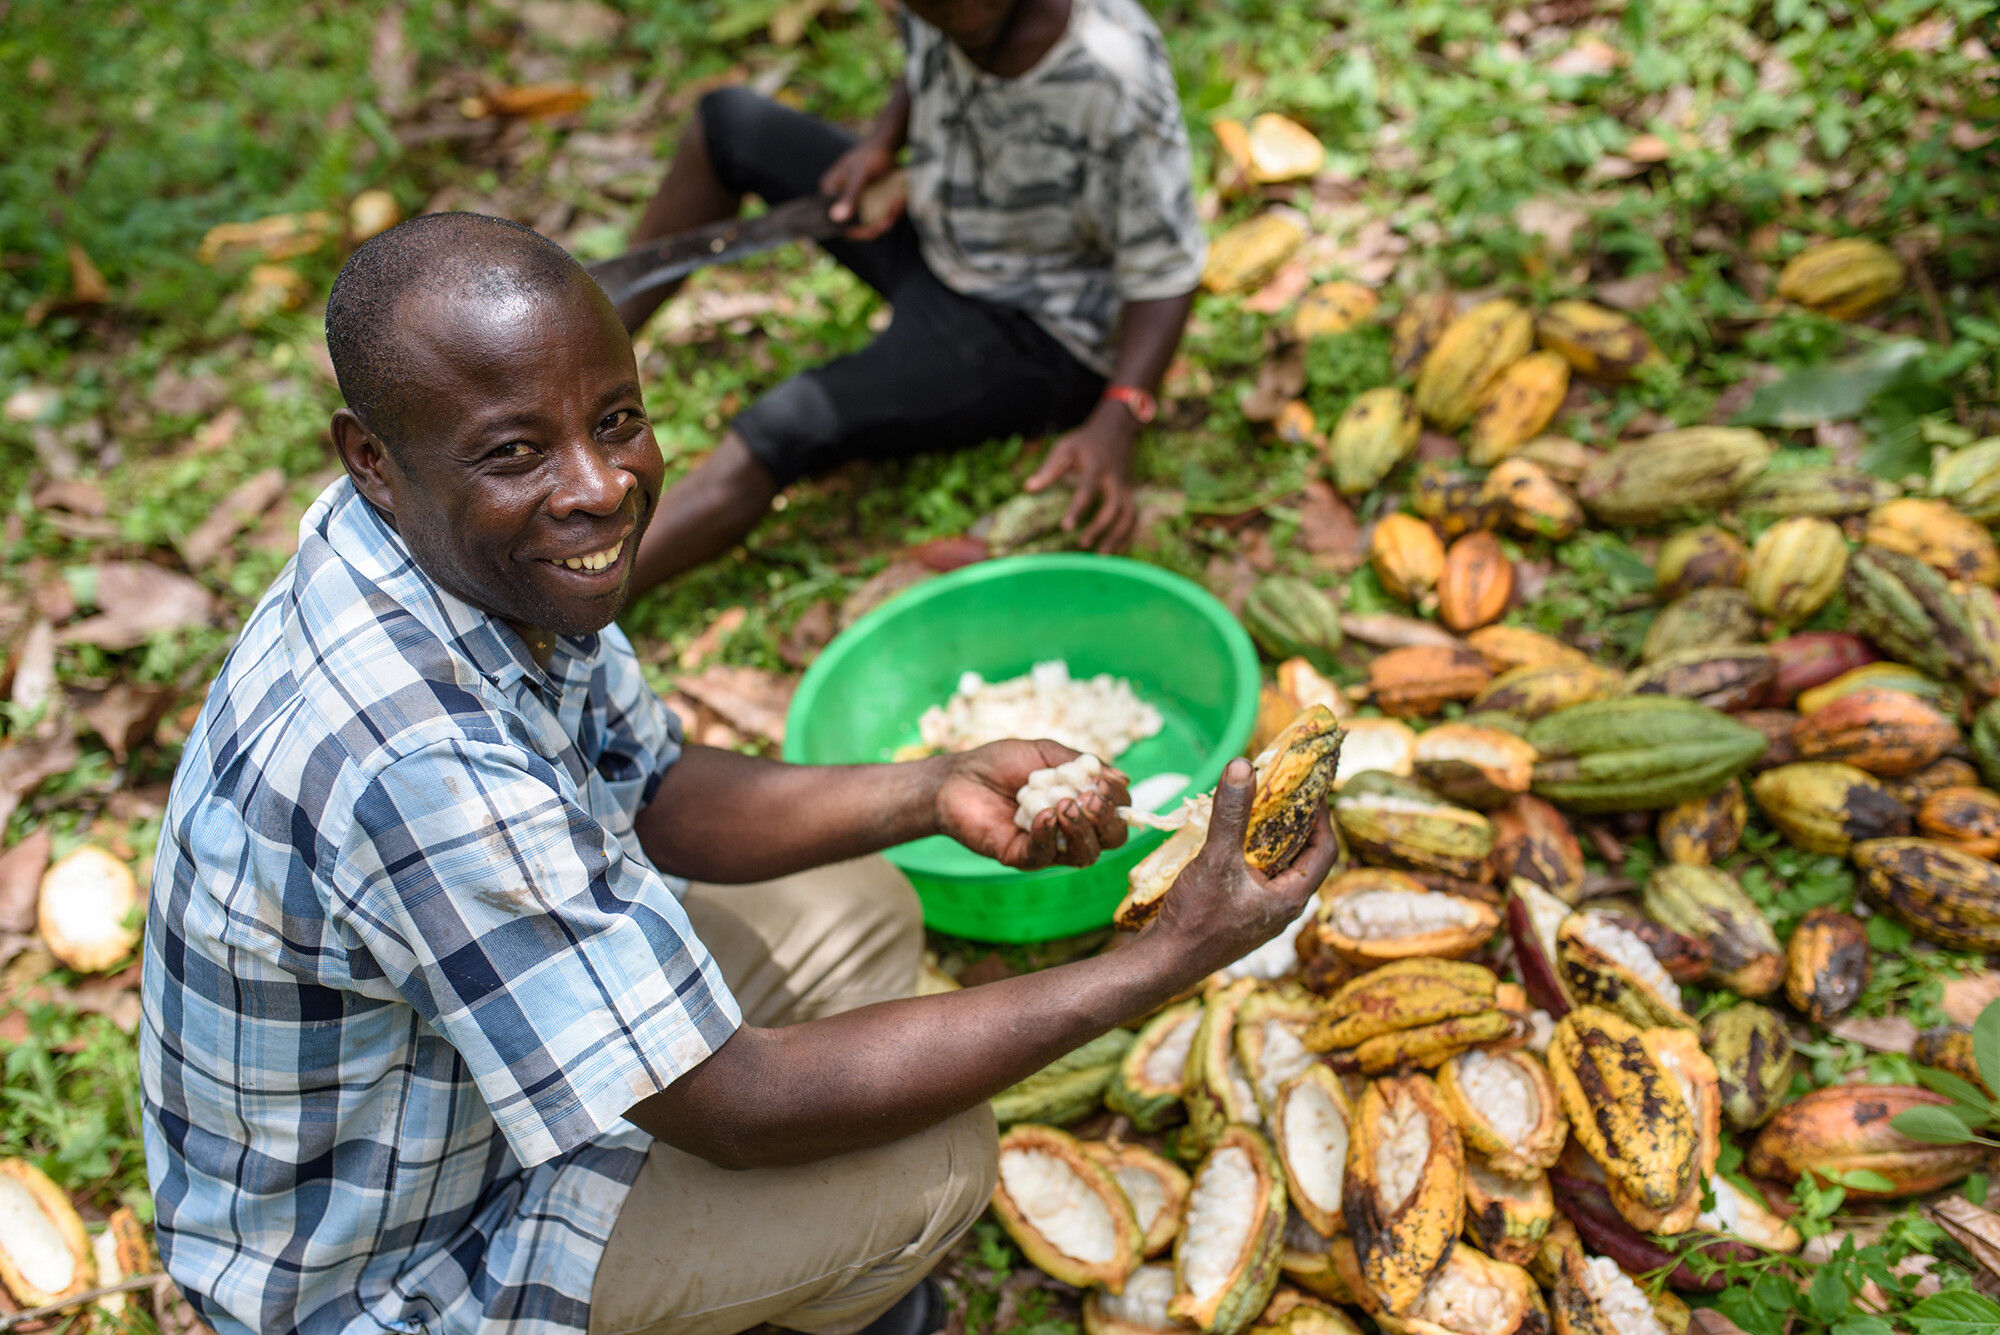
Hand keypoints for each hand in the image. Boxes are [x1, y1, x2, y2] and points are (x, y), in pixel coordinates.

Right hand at [819, 141, 902, 239]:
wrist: (888, 143)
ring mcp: (856, 200)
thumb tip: (836, 217)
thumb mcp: (860, 175)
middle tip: (891, 216)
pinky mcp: (869, 201)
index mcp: (831, 192)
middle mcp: (841, 198)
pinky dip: (890, 211)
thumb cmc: (871, 155)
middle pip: (856, 226)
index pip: (837, 223)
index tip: (875, 228)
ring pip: (870, 222)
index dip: (856, 231)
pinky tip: (899, 200)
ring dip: (886, 218)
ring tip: (898, 202)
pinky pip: (878, 215)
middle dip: (876, 225)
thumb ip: (849, 196)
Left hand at [935, 739, 1131, 870]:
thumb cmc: (1001, 763)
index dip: (1119, 800)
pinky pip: (1044, 855)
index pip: (1118, 812)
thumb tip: (1123, 778)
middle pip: (1110, 839)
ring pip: (1085, 854)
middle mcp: (1071, 830)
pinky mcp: (1020, 856)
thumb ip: (1081, 764)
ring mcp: (1048, 846)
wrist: (957, 776)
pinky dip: (1049, 835)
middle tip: (1090, 798)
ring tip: (1065, 805)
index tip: (1104, 782)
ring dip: (1082, 829)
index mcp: (1081, 804)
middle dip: (1107, 819)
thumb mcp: (1046, 754)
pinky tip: (1043, 815)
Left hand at [1024, 405, 1138, 551]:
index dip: (1077, 509)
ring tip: (1101, 555)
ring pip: (1128, 514)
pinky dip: (1127, 535)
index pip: (1088, 489)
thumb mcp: (1064, 447)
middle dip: (1100, 526)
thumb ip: (1048, 469)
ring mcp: (1125, 487)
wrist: (1116, 430)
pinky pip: (1133, 517)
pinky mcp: (1129, 494)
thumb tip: (1028, 488)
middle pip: (1113, 506)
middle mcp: (1114, 479)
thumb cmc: (1084, 442)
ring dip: (1117, 536)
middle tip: (1082, 544)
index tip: (1065, 527)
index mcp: (1096, 466)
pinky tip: (1115, 550)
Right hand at [1146, 759, 1337, 973]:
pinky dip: (1250, 852)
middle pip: (1302, 856)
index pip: (1325, 849)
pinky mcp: (1239, 914)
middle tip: (1282, 789)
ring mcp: (1260, 913)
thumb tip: (1243, 765)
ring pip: (1277, 866)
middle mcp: (1282, 907)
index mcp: (1291, 898)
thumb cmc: (1197, 918)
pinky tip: (1229, 837)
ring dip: (1270, 836)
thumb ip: (1231, 813)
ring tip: (1256, 806)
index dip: (1323, 816)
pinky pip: (1255, 876)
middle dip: (1294, 821)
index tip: (1311, 786)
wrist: (1164, 963)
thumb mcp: (1216, 859)